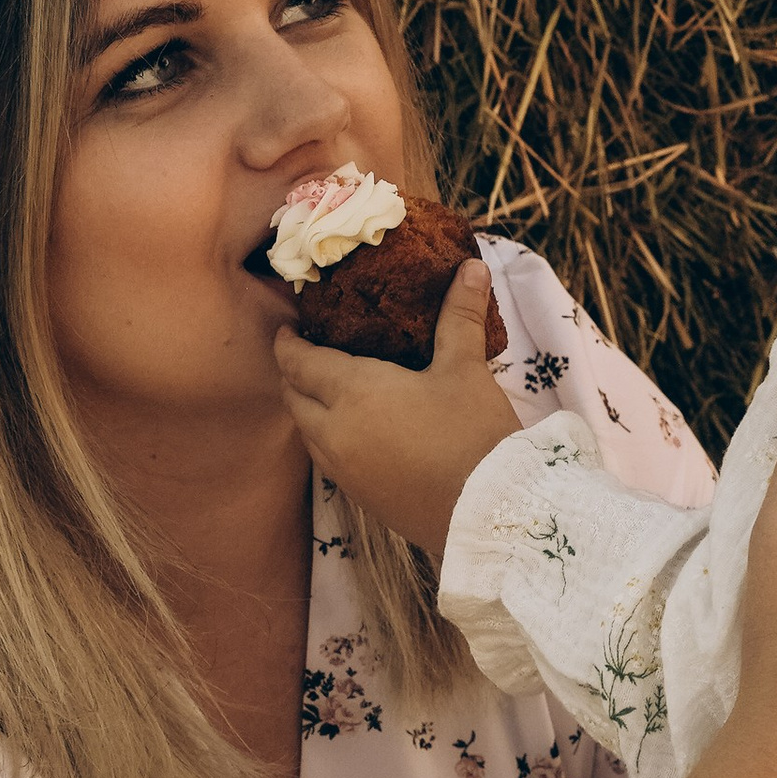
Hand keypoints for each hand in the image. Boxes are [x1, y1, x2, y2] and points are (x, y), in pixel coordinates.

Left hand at [275, 253, 519, 554]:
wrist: (488, 511)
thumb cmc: (473, 434)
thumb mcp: (466, 368)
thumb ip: (460, 316)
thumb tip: (471, 266)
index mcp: (352, 392)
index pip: (298, 362)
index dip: (288, 343)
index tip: (290, 327)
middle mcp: (334, 431)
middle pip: (293, 397)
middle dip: (294, 373)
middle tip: (310, 353)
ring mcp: (343, 469)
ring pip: (306, 432)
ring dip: (308, 408)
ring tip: (329, 390)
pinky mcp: (359, 497)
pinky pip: (326, 460)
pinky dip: (327, 438)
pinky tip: (356, 431)